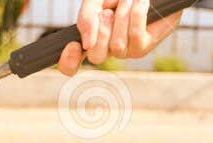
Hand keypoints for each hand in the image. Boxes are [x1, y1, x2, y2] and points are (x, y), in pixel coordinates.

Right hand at [57, 0, 183, 75]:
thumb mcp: (97, 0)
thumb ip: (85, 17)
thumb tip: (86, 44)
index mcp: (91, 41)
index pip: (72, 65)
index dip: (68, 62)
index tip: (73, 46)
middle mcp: (107, 50)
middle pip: (96, 57)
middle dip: (102, 30)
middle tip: (109, 12)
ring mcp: (126, 51)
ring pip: (116, 45)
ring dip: (122, 15)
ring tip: (129, 0)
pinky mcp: (144, 47)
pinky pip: (134, 35)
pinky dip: (137, 13)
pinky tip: (142, 2)